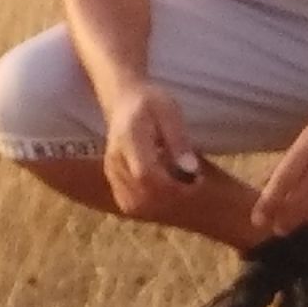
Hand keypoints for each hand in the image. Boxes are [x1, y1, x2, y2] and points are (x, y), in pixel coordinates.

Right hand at [101, 84, 204, 218]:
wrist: (123, 101)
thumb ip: (179, 141)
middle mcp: (115, 159)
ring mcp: (111, 172)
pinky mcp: (113, 180)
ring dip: (162, 205)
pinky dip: (150, 205)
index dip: (172, 185)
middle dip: (172, 198)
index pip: (146, 175)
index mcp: (129, 138)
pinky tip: (166, 192)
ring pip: (134, 203)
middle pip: (141, 194)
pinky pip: (129, 203)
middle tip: (194, 186)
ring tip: (182, 189)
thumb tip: (191, 170)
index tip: (196, 180)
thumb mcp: (170, 113)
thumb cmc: (151, 103)